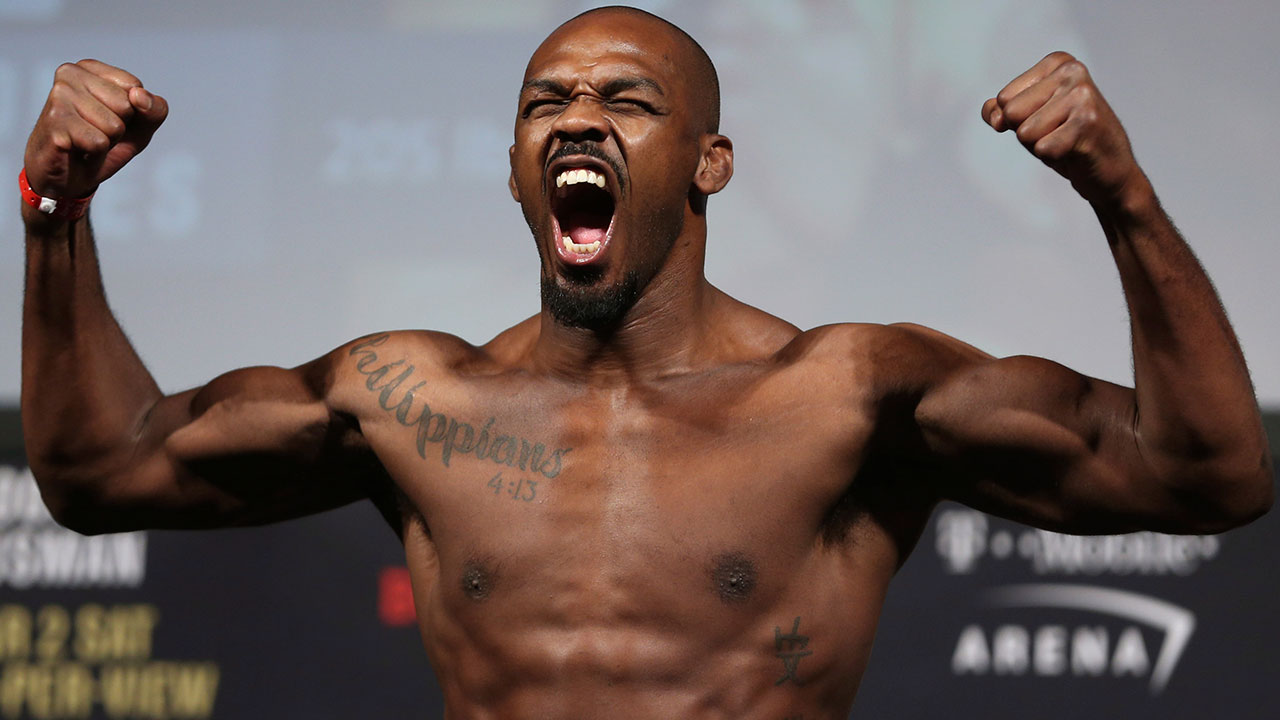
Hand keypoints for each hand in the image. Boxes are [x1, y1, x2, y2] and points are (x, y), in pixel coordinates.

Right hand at [23, 59, 167, 207]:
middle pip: (126, 106)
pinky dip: (95, 154)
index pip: (135, 87)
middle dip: (118, 128)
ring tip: (86, 140)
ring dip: (106, 142)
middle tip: (96, 132)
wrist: (69, 175)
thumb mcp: (142, 125)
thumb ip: (155, 108)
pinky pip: (99, 143)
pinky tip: (78, 149)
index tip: (109, 117)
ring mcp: (59, 96)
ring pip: (114, 126)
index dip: (132, 113)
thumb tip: (138, 96)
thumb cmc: (103, 142)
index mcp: (89, 67)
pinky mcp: (54, 122)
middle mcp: (70, 74)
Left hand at [982, 52, 1143, 209]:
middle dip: (1028, 133)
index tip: (1048, 119)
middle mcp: (1072, 71)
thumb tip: (994, 113)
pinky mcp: (1087, 123)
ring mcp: (1082, 96)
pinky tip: (1076, 151)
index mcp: (1058, 62)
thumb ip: (1000, 111)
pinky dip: (1054, 158)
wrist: (1109, 168)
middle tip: (1058, 133)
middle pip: (1011, 113)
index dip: (1019, 119)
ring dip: (1041, 145)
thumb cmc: (1066, 140)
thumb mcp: (1028, 119)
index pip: (1004, 98)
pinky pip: (1042, 149)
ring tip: (1066, 141)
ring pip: (1024, 132)